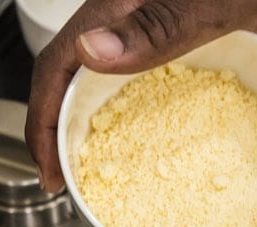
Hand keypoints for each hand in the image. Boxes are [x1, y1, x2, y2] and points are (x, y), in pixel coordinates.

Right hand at [26, 0, 256, 192]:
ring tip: (88, 168)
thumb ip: (155, 27)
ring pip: (103, 82)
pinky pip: (143, 84)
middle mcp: (129, 17)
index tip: (49, 167)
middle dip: (57, 129)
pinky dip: (131, 116)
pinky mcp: (181, 45)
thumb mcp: (213, 6)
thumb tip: (92, 52)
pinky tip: (142, 143)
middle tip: (60, 179)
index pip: (60, 62)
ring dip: (90, 126)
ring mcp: (154, 31)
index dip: (43, 118)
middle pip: (72, 76)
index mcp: (121, 1)